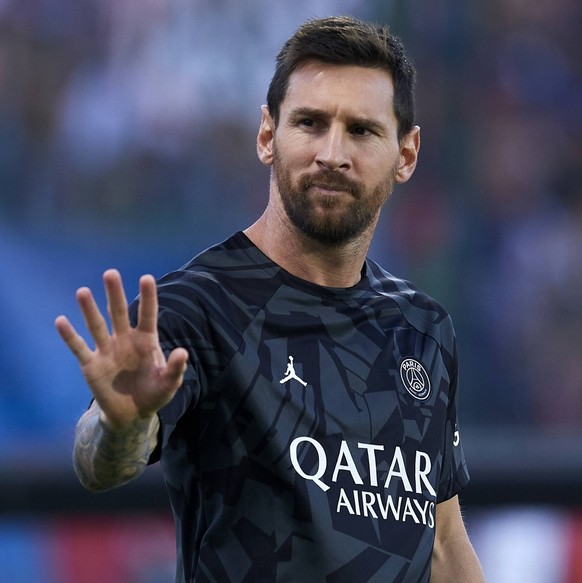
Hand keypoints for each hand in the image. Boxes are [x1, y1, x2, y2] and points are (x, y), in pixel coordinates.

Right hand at [55, 269, 187, 429]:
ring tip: (83, 291)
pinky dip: (70, 336)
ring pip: (97, 325)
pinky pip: (79, 348)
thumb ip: (175, 368)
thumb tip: (183, 352)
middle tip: (111, 273)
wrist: (132, 415)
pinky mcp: (91, 365)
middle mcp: (125, 340)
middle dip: (114, 294)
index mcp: (146, 340)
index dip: (147, 297)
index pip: (147, 314)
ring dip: (89, 309)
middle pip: (118, 312)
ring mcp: (106, 350)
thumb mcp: (169, 383)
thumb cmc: (154, 394)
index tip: (147, 278)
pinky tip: (61, 321)